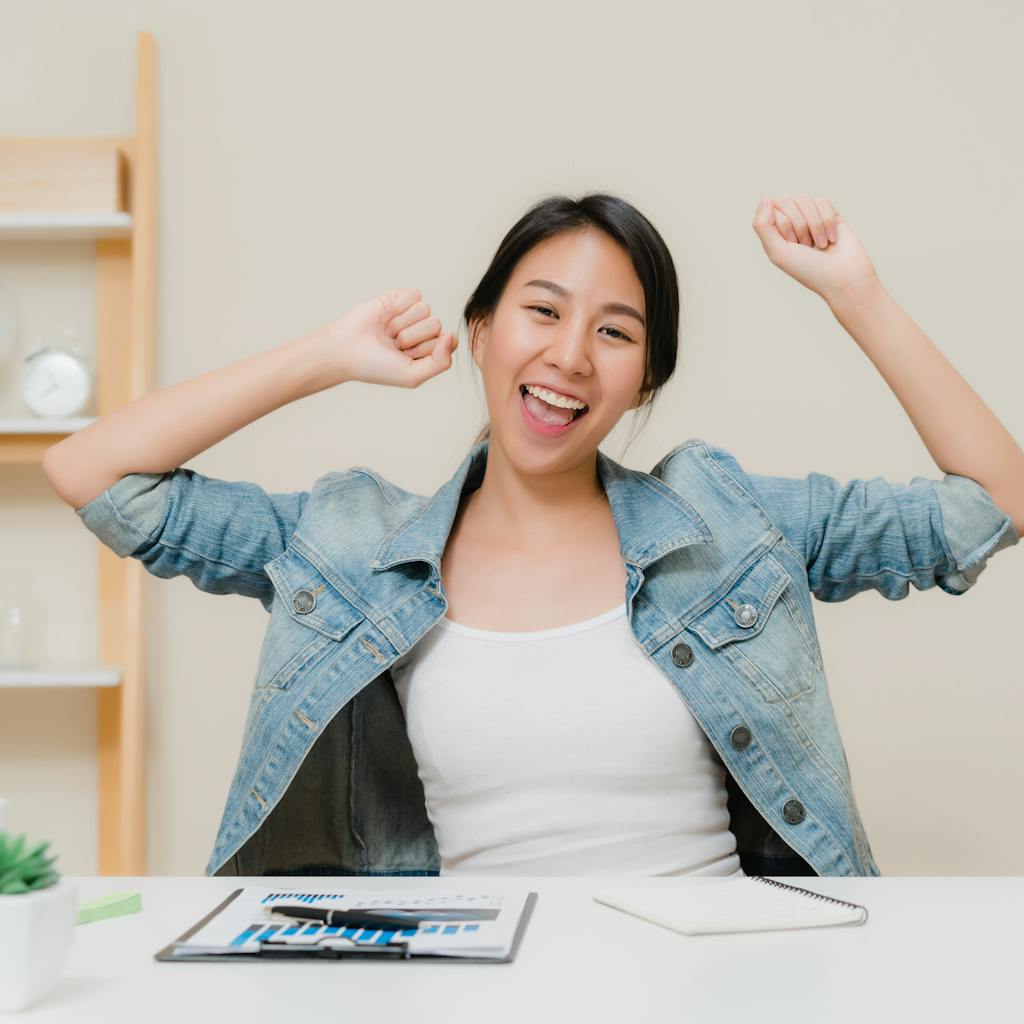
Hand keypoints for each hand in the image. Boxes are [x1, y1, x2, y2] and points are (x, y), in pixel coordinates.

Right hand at [314, 288, 457, 387]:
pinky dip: (397, 308)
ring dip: (401, 324)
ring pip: (425, 309)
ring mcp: (413, 313)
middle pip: (436, 324)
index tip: (405, 357)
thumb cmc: (376, 367)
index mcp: (432, 350)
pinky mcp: (399, 297)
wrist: (344, 351)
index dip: (425, 350)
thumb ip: (441, 362)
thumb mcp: (412, 375)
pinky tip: (384, 318)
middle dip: (410, 337)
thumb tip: (452, 334)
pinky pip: (414, 295)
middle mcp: (424, 330)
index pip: (448, 342)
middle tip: (391, 345)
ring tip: (386, 333)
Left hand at [751, 193, 880, 304]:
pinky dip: (827, 221)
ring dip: (813, 224)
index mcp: (775, 232)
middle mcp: (791, 222)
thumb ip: (762, 225)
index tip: (793, 245)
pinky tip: (831, 239)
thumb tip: (764, 196)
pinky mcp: (830, 214)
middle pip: (786, 200)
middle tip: (806, 246)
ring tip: (820, 244)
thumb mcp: (777, 252)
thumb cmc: (808, 270)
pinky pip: (822, 201)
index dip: (784, 225)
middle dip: (798, 224)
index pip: (770, 208)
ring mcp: (811, 217)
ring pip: (804, 199)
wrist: (843, 277)